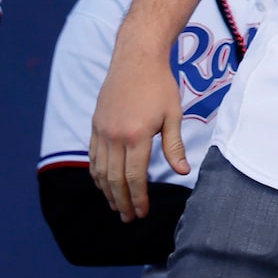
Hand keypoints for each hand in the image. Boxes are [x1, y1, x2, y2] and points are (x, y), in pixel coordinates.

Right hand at [87, 30, 185, 220]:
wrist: (136, 59)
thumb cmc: (160, 86)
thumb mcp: (174, 114)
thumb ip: (175, 145)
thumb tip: (183, 171)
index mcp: (137, 135)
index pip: (134, 176)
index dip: (138, 197)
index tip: (141, 213)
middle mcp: (114, 137)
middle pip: (115, 179)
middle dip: (122, 201)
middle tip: (128, 218)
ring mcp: (101, 131)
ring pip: (100, 171)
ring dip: (107, 192)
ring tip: (116, 206)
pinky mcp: (95, 125)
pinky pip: (93, 157)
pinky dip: (97, 175)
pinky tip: (104, 184)